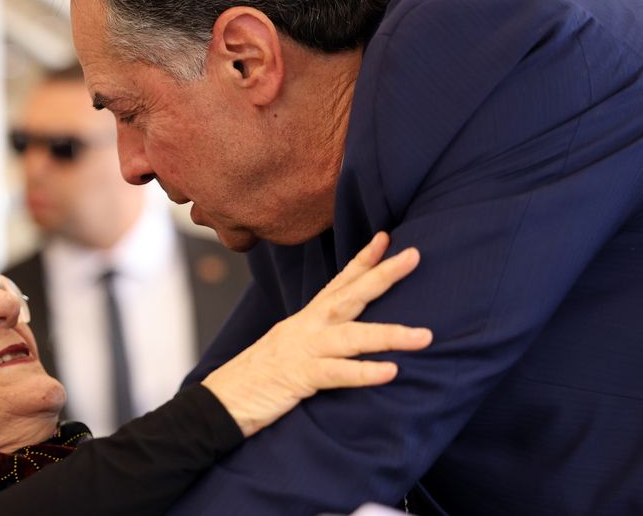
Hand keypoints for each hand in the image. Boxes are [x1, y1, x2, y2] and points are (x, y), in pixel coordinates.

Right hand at [201, 232, 431, 436]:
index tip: (388, 237)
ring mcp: (301, 350)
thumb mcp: (290, 351)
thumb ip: (317, 341)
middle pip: (349, 296)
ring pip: (351, 336)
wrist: (218, 404)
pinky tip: (390, 372)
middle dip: (383, 275)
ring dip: (390, 334)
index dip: (363, 260)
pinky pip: (335, 373)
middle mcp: (305, 327)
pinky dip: (363, 372)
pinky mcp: (297, 377)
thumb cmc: (257, 379)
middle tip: (414, 255)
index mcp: (305, 321)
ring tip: (425, 336)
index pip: (338, 283)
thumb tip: (344, 338)